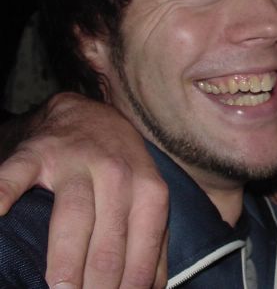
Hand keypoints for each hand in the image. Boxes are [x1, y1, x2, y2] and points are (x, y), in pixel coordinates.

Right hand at [0, 92, 168, 287]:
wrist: (87, 114)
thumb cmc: (122, 167)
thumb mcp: (147, 195)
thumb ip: (152, 239)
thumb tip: (152, 288)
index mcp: (147, 189)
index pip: (142, 245)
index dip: (131, 282)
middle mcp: (116, 173)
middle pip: (109, 239)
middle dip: (100, 282)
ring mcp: (74, 162)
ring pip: (73, 216)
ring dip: (67, 259)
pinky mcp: (37, 154)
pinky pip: (17, 175)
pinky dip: (4, 193)